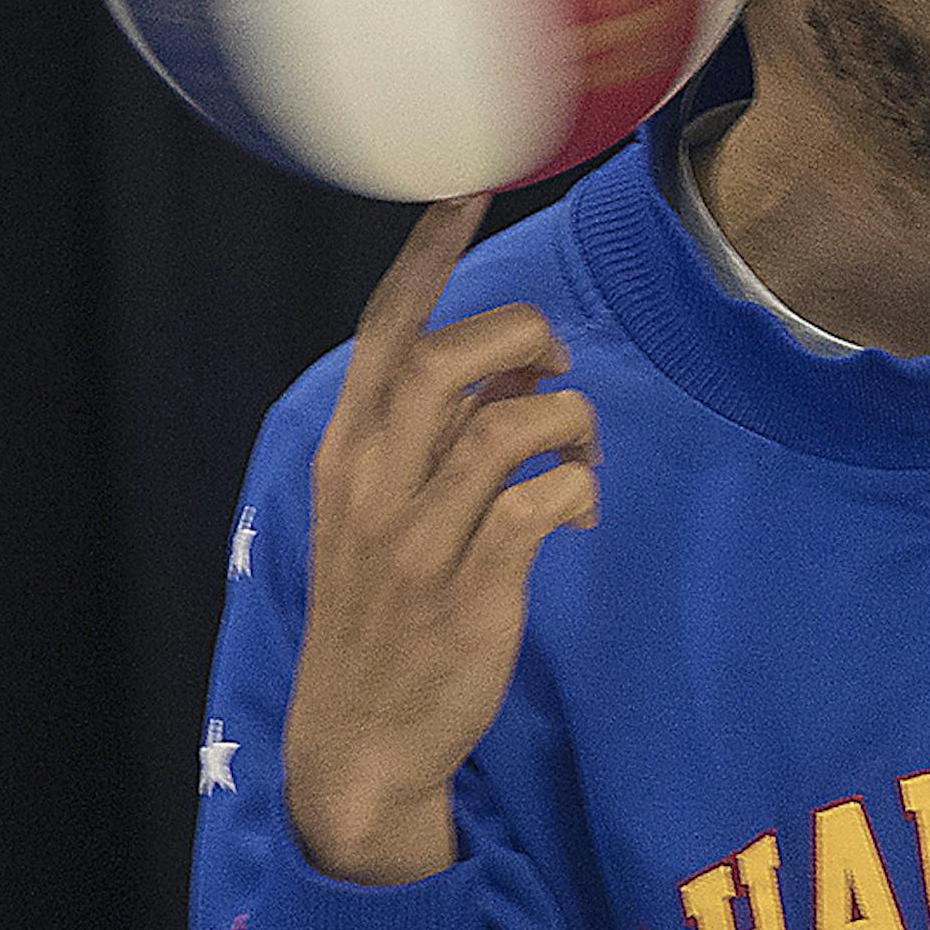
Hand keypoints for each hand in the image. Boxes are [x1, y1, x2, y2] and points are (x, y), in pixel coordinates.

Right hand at [282, 194, 599, 883]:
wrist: (360, 741)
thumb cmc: (386, 612)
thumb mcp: (384, 511)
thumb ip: (435, 433)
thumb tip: (509, 364)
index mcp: (350, 451)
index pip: (386, 329)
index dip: (429, 254)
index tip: (467, 188)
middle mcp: (377, 483)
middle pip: (453, 357)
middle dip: (523, 340)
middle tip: (553, 375)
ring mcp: (422, 537)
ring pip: (510, 426)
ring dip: (569, 424)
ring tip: (578, 456)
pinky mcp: (474, 589)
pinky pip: (544, 503)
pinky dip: (579, 492)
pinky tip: (578, 516)